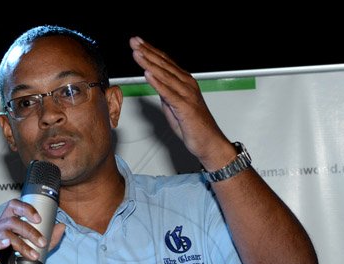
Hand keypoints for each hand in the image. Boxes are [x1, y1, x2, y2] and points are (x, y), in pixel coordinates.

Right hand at [0, 199, 64, 263]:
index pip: (13, 207)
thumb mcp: (35, 254)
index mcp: (4, 227)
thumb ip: (48, 242)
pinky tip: (6, 244)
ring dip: (21, 244)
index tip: (39, 219)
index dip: (26, 209)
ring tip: (32, 255)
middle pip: (11, 221)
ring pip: (3, 232)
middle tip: (41, 243)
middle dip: (30, 231)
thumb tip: (61, 227)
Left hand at [129, 36, 233, 166]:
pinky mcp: (185, 107)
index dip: (151, 51)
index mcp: (184, 82)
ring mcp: (186, 94)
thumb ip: (166, 94)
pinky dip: (157, 82)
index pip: (165, 62)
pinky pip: (168, 93)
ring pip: (164, 75)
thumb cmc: (193, 127)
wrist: (209, 142)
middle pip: (163, 65)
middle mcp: (186, 84)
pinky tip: (148, 73)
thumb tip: (156, 84)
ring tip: (136, 53)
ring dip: (149, 63)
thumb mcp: (174, 106)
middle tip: (134, 41)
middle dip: (147, 52)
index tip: (137, 43)